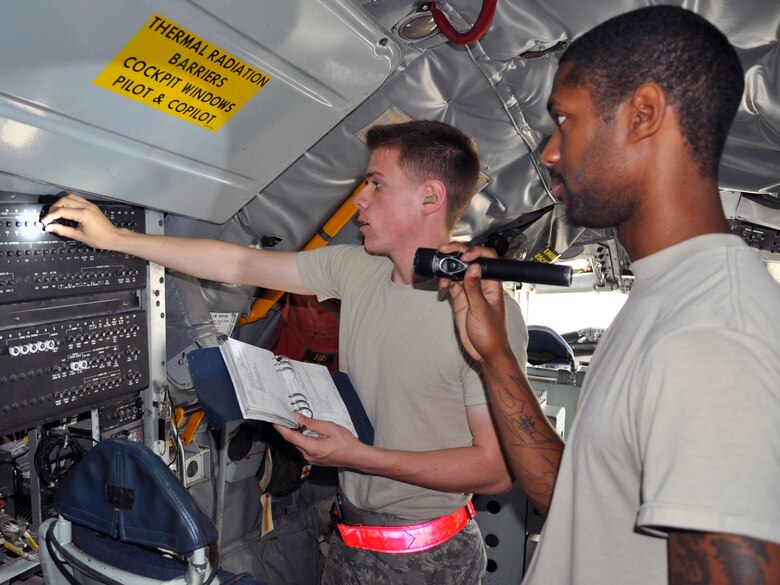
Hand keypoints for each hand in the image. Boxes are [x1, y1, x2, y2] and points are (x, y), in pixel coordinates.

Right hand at [40, 193, 120, 249]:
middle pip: (64, 200)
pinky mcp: (91, 205)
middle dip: (54, 207)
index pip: (62, 211)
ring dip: (61, 202)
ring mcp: (90, 204)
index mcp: (83, 214)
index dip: (50, 216)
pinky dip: (69, 202)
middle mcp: (86, 206)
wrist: (114, 237)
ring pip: (71, 197)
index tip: (44, 222)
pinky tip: (66, 209)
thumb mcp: (79, 236)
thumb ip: (62, 230)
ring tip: (56, 212)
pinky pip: (77, 199)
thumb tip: (48, 227)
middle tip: (49, 217)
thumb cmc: (98, 239)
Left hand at [274, 413, 367, 467]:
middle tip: (285, 416)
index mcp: (311, 448)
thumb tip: (297, 417)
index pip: (290, 437)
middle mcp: (308, 456)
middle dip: (288, 428)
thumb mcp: (329, 428)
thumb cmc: (346, 442)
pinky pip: (305, 447)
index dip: (280, 428)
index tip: (274, 420)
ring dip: (296, 433)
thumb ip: (311, 423)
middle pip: (293, 441)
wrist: (356, 457)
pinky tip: (306, 431)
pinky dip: (303, 439)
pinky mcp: (315, 459)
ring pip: (299, 444)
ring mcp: (311, 459)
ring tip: (295, 421)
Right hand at [439, 242, 513, 363]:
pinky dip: (445, 281)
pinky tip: (442, 284)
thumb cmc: (492, 335)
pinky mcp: (462, 299)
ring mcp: (471, 291)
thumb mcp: (481, 311)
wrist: (485, 352)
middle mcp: (482, 285)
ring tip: (440, 269)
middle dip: (458, 253)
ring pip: (459, 271)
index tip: (463, 257)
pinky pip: (452, 284)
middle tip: (444, 250)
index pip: (487, 259)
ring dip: (449, 268)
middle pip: (471, 261)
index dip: (475, 253)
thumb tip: (473, 267)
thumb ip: (475, 289)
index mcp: (493, 285)